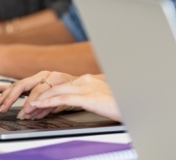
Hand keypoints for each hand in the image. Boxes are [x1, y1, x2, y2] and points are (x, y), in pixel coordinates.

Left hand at [0, 71, 120, 121]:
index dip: (51, 92)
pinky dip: (48, 102)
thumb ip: (95, 96)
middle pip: (59, 86)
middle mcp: (87, 80)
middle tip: (31, 104)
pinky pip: (63, 99)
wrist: (136, 103)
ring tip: (30, 106)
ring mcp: (87, 87)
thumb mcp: (106, 96)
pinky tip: (39, 105)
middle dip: (43, 95)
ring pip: (58, 91)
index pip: (66, 85)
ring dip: (42, 99)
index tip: (41, 100)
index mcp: (91, 79)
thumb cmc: (122, 102)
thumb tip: (89, 101)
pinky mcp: (88, 97)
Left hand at [0, 71, 74, 117]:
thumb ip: (30, 96)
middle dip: (12, 98)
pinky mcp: (67, 84)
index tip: (0, 106)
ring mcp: (57, 78)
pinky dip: (44, 107)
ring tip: (24, 114)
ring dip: (29, 104)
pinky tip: (38, 114)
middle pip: (24, 84)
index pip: (19, 84)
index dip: (7, 95)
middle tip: (4, 109)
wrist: (85, 86)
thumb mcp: (45, 92)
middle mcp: (47, 75)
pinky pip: (53, 96)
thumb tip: (12, 102)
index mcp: (40, 76)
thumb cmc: (63, 90)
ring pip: (39, 90)